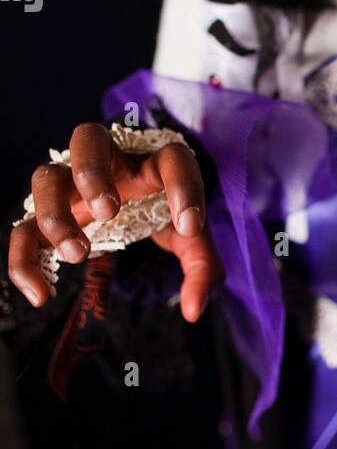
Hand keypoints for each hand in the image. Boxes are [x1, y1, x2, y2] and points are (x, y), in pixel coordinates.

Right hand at [7, 122, 222, 321]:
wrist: (131, 206)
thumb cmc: (162, 211)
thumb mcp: (190, 240)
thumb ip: (202, 270)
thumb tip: (193, 311)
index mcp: (152, 161)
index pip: (172, 158)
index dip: (183, 188)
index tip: (190, 228)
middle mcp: (108, 163)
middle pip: (88, 137)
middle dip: (92, 172)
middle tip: (108, 211)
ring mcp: (72, 185)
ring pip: (46, 176)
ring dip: (55, 214)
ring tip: (79, 254)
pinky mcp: (48, 214)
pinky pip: (23, 230)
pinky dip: (23, 261)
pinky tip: (41, 295)